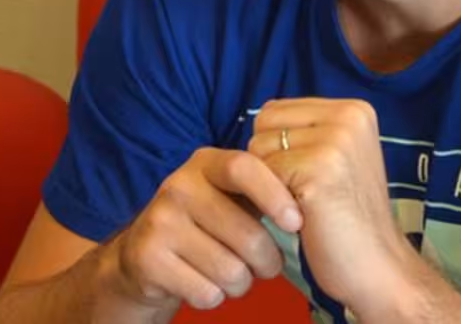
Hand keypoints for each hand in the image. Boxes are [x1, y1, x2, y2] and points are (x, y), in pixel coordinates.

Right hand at [105, 147, 303, 312]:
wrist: (145, 256)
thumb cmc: (208, 223)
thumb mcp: (231, 196)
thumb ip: (266, 190)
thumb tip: (314, 196)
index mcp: (206, 163)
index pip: (245, 168)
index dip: (275, 195)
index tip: (296, 222)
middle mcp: (178, 186)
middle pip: (247, 234)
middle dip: (267, 261)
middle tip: (266, 265)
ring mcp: (159, 221)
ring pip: (230, 270)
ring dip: (241, 283)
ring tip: (233, 274)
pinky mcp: (148, 259)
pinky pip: (206, 292)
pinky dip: (214, 297)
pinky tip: (204, 283)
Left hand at [249, 98, 410, 311]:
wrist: (379, 266)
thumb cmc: (349, 219)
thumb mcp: (338, 157)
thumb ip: (307, 131)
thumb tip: (258, 116)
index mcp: (354, 110)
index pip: (275, 109)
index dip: (274, 147)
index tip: (302, 177)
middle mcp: (348, 116)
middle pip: (263, 125)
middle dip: (268, 161)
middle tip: (301, 193)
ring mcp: (335, 141)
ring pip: (258, 149)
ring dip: (268, 184)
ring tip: (303, 205)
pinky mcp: (318, 169)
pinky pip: (260, 175)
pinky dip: (270, 202)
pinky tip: (300, 218)